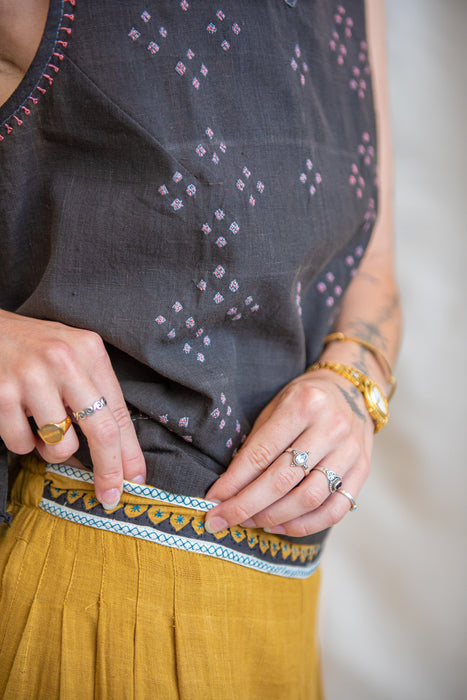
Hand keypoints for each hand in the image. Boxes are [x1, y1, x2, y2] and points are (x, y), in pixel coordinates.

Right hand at [0, 310, 145, 508]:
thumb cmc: (34, 348)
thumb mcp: (73, 355)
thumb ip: (95, 392)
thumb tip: (118, 450)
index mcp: (90, 351)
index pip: (119, 412)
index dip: (130, 453)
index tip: (136, 481)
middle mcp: (65, 361)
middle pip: (101, 432)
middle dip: (109, 471)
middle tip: (109, 495)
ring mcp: (32, 377)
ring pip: (59, 445)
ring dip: (52, 450)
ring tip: (42, 426)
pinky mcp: (2, 394)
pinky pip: (22, 444)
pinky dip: (23, 442)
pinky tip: (18, 418)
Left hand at [205, 369, 373, 536]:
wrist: (351, 390)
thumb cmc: (304, 400)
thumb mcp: (275, 407)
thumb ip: (257, 444)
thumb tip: (228, 488)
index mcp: (303, 405)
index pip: (261, 453)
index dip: (234, 482)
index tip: (213, 501)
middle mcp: (330, 428)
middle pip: (283, 480)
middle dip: (247, 505)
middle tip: (223, 520)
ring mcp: (349, 451)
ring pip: (309, 498)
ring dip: (274, 517)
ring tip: (250, 522)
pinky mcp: (362, 471)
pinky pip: (335, 509)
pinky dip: (305, 525)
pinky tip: (280, 526)